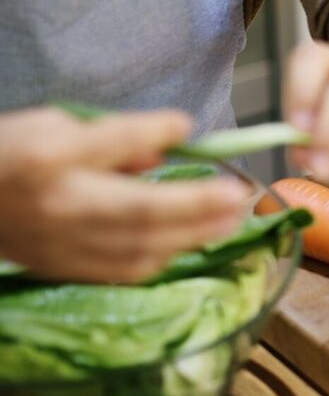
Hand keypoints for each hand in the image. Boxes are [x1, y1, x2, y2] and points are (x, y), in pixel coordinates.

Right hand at [0, 108, 248, 282]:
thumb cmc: (13, 154)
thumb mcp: (55, 124)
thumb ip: (116, 135)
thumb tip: (172, 141)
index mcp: (48, 159)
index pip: (111, 145)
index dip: (150, 133)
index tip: (190, 127)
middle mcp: (58, 206)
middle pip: (138, 211)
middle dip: (196, 206)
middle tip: (239, 197)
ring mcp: (61, 245)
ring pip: (138, 248)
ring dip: (191, 236)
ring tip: (230, 220)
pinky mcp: (64, 270)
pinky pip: (124, 270)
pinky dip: (163, 256)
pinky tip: (191, 243)